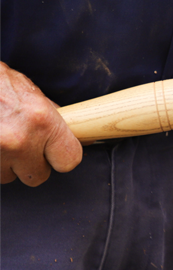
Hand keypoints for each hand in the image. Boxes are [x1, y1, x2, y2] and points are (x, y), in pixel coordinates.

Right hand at [0, 62, 81, 185]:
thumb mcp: (30, 92)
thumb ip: (50, 116)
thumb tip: (65, 132)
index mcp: (42, 121)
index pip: (69, 160)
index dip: (62, 158)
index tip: (55, 154)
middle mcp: (21, 141)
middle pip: (38, 176)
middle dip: (30, 164)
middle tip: (22, 146)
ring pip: (8, 177)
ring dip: (6, 164)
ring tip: (1, 139)